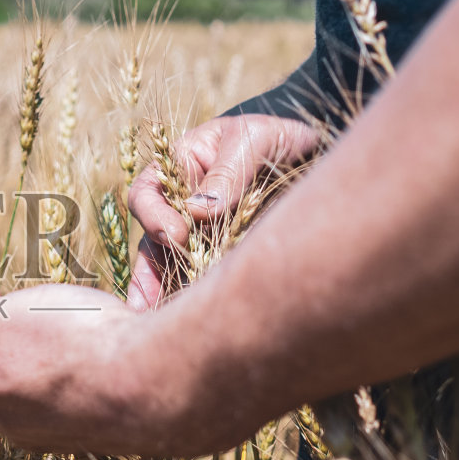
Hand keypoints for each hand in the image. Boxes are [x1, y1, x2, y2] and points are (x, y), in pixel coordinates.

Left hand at [0, 283, 191, 453]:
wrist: (151, 382)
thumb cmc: (71, 342)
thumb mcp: (10, 314)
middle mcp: (9, 427)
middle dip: (5, 340)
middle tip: (29, 306)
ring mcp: (53, 436)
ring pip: (34, 389)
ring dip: (45, 357)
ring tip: (70, 324)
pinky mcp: (93, 437)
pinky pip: (71, 399)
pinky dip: (77, 375)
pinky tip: (98, 352)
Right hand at [126, 113, 320, 310]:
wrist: (311, 151)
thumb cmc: (276, 135)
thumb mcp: (253, 140)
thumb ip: (228, 173)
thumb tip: (197, 212)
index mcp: (178, 168)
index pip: (148, 194)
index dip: (155, 216)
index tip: (177, 235)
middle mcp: (181, 205)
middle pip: (154, 241)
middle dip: (147, 273)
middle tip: (147, 302)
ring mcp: (200, 233)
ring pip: (171, 266)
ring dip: (161, 295)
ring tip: (154, 324)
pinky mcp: (222, 255)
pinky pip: (200, 278)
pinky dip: (190, 300)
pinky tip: (184, 323)